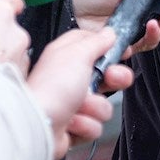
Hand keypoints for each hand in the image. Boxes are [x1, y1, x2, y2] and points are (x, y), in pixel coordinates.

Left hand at [26, 28, 132, 158]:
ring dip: (95, 107)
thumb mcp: (78, 55)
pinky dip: (86, 125)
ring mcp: (71, 103)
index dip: (109, 46)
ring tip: (80, 107)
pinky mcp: (73, 126)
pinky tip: (73, 123)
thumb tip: (109, 33)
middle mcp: (68, 79)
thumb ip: (96, 42)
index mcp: (66, 56)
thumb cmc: (51, 90)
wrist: (36, 127)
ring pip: (102, 103)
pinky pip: (95, 125)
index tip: (122, 51)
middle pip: (104, 75)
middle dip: (113, 79)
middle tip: (112, 78)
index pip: (91, 43)